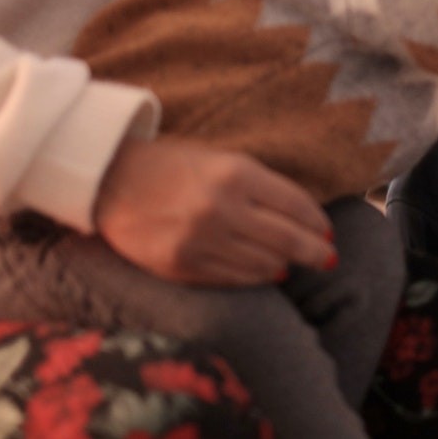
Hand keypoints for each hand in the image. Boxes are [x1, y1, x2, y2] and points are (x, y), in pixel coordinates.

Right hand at [94, 137, 334, 286]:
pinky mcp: (181, 267)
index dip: (317, 222)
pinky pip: (233, 279)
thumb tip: (303, 217)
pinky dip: (257, 277)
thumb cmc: (172, 165)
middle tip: (329, 257)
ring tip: (295, 263)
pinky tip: (268, 272)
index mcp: (236, 173)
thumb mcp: (221, 160)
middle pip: (287, 239)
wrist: (108, 181)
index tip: (327, 231)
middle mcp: (222, 209)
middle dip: (316, 251)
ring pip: (264, 264)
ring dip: (286, 264)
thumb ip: (260, 185)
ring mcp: (201, 241)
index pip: (295, 205)